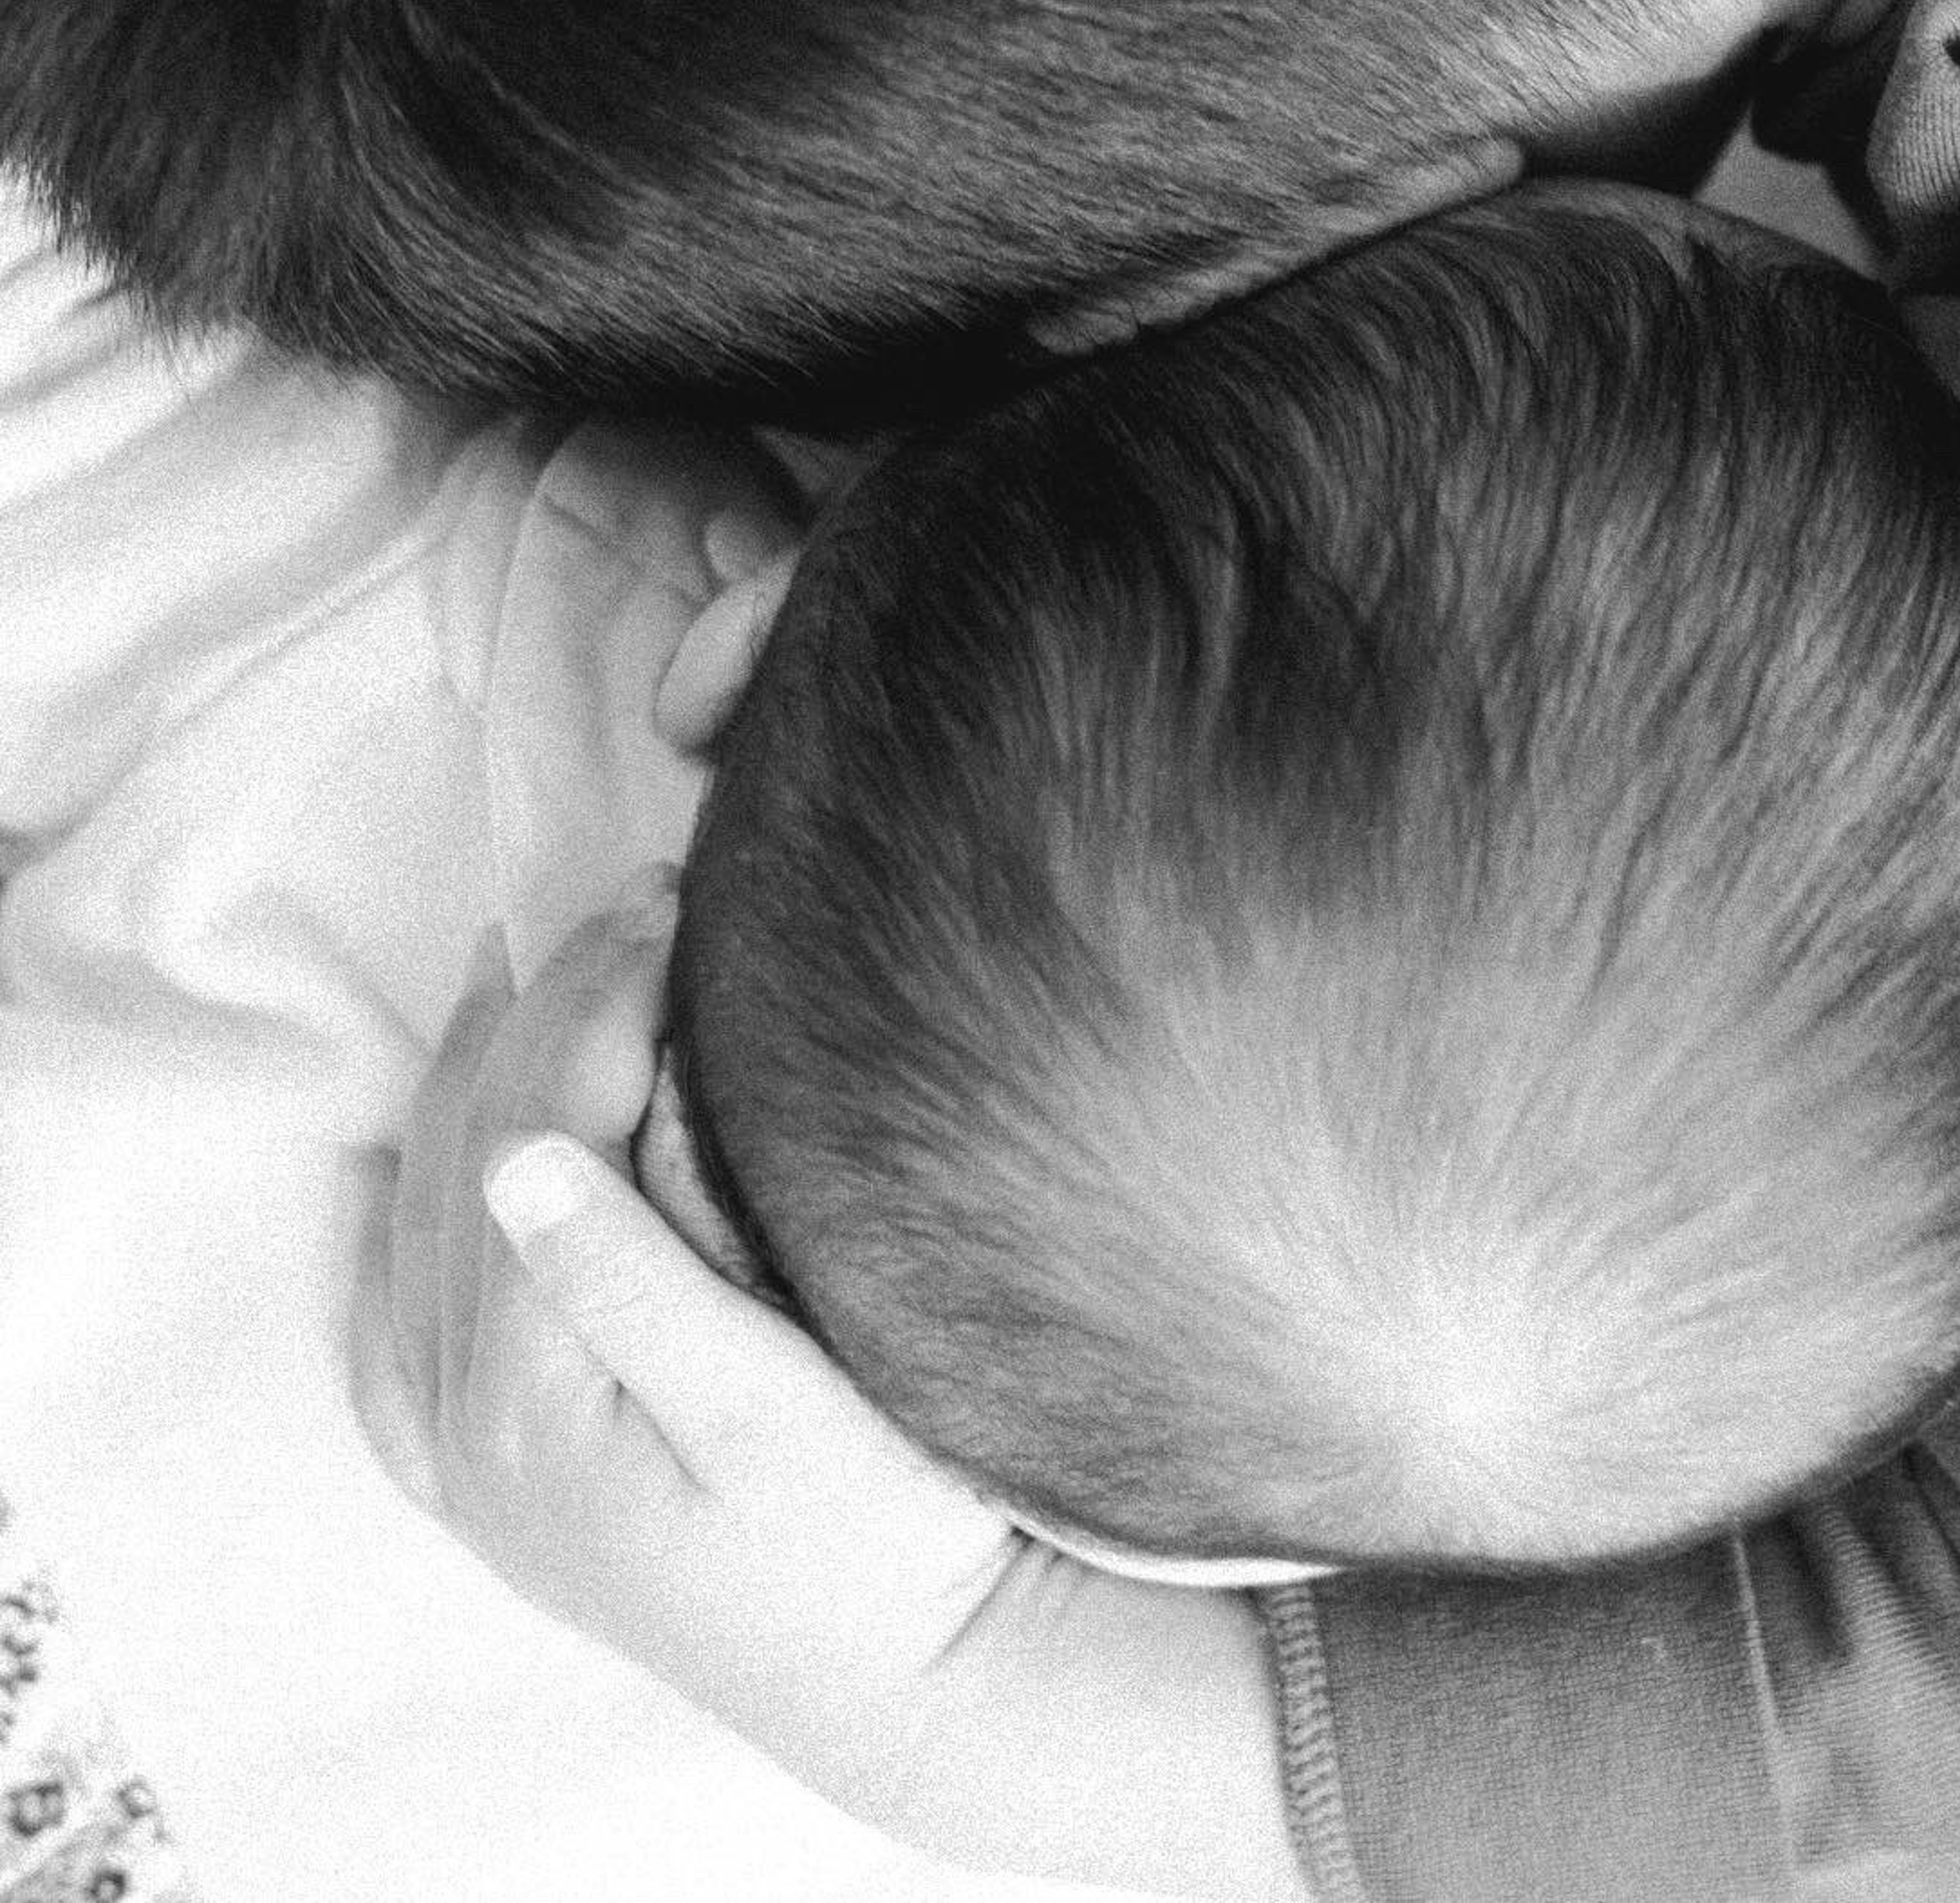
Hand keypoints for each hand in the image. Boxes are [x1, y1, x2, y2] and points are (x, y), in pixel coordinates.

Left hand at [353, 909, 1304, 1899]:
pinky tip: (436, 1146)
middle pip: (468, 1157)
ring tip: (538, 959)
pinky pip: (405, 1321)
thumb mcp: (776, 1419)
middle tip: (642, 901)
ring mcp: (474, 1458)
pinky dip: (414, 1207)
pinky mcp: (505, 1475)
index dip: (596, 997)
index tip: (677, 903)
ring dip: (483, 1072)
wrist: (923, 1689)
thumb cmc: (878, 1545)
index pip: (531, 1133)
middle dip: (546, 1007)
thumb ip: (638, 1286)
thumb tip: (521, 1152)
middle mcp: (471, 1430)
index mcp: (533, 1401)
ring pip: (427, 1214)